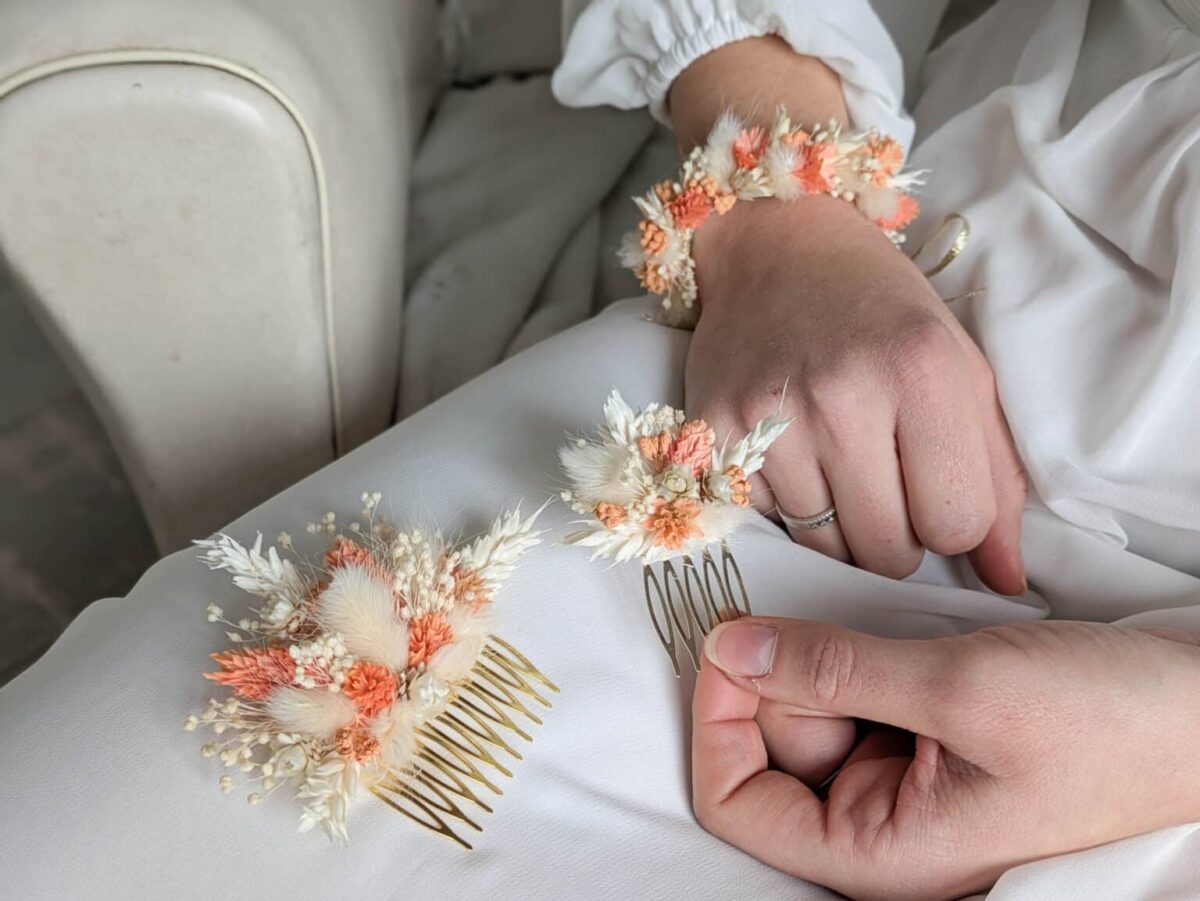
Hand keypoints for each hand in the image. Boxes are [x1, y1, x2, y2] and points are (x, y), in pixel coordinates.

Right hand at [686, 194, 1026, 594]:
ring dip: (839, 529)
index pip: (957, 525)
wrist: (778, 250)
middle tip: (884, 484)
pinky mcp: (713, 432)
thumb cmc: (884, 315)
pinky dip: (783, 507)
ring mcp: (770, 416)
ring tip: (837, 469)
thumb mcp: (961, 374)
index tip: (935, 489)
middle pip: (887, 552)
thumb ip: (995, 478)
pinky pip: (765, 523)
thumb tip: (1007, 582)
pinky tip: (791, 457)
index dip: (953, 523)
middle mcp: (843, 394)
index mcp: (924, 371)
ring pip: (823, 549)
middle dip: (896, 538)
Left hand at [692, 617, 1199, 899]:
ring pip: (812, 706)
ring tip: (896, 634)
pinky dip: (859, 652)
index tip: (725, 644)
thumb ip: (832, 669)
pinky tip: (901, 632)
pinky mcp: (924, 732)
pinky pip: (857, 689)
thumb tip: (729, 649)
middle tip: (832, 624)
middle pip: (771, 743)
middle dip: (785, 674)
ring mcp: (903, 775)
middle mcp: (881, 821)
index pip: (738, 802)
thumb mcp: (961, 690)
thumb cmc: (1109, 725)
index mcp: (878, 849)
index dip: (717, 723)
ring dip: (828, 656)